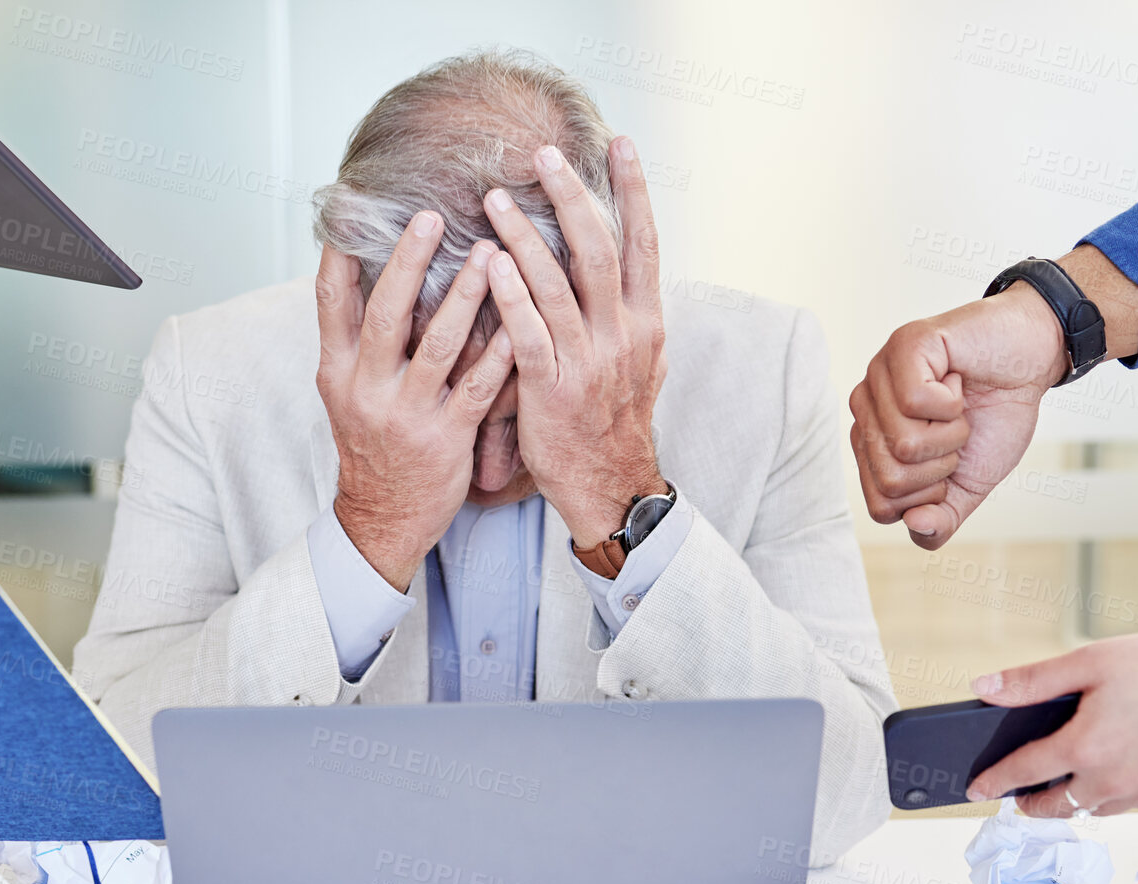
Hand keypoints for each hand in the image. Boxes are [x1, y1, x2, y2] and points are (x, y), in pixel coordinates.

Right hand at [317, 217, 515, 590]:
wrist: (382, 520)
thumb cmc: (373, 445)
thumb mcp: (347, 392)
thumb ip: (357, 340)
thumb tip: (366, 270)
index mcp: (337, 371)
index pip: (329, 301)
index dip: (340, 254)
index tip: (355, 207)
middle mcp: (365, 389)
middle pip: (384, 312)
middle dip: (408, 262)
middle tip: (432, 216)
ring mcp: (406, 415)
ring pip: (437, 345)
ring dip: (467, 295)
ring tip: (492, 252)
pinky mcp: (445, 438)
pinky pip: (478, 387)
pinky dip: (500, 351)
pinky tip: (522, 319)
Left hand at [482, 136, 666, 548]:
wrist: (610, 486)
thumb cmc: (615, 422)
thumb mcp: (643, 364)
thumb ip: (633, 315)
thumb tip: (635, 269)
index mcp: (647, 324)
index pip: (644, 243)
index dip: (634, 191)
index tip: (620, 143)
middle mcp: (623, 336)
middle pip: (600, 250)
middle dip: (572, 197)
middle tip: (544, 154)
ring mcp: (588, 363)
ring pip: (558, 285)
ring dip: (525, 236)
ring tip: (495, 197)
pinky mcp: (553, 390)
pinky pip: (529, 334)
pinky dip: (511, 296)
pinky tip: (491, 264)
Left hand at [850, 245, 1137, 548]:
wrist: (1031, 363)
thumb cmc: (994, 417)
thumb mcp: (970, 484)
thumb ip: (942, 519)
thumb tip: (916, 526)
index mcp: (873, 446)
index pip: (881, 507)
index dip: (929, 497)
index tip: (950, 463)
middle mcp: (865, 411)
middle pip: (890, 480)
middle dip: (942, 466)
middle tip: (957, 431)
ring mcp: (877, 377)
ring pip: (902, 444)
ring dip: (951, 433)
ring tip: (957, 406)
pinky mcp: (901, 346)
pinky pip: (915, 402)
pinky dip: (952, 401)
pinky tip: (956, 380)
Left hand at [966, 612, 1137, 816]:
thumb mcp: (1090, 661)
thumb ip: (1032, 681)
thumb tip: (984, 689)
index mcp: (1085, 747)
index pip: (1023, 772)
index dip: (993, 782)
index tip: (974, 789)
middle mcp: (1110, 779)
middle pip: (1054, 806)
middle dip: (1027, 803)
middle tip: (1013, 794)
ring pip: (1088, 811)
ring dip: (1064, 804)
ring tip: (1051, 788)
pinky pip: (1119, 807)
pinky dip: (1098, 800)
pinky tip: (1096, 780)